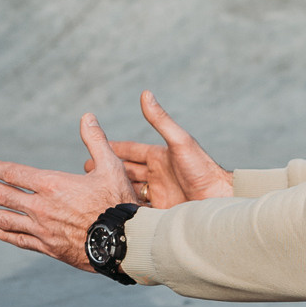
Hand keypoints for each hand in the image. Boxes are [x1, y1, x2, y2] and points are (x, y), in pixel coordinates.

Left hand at [0, 117, 137, 269]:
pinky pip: (19, 240)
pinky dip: (3, 234)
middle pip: (3, 195)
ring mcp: (42, 229)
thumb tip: (87, 116)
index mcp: (52, 185)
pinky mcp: (48, 247)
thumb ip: (95, 140)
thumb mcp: (111, 166)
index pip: (14, 174)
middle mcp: (41, 207)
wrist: (124, 242)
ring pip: (4, 219)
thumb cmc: (118, 202)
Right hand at [85, 91, 233, 207]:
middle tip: (86, 173)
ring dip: (113, 190)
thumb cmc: (203, 169)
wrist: (219, 200)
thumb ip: (160, 120)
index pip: (129, 151)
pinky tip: (111, 212)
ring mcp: (158, 194)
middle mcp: (157, 175)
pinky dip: (125, 209)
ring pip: (129, 191)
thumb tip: (145, 94)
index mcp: (159, 157)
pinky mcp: (160, 212)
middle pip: (125, 171)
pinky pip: (138, 210)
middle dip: (107, 171)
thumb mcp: (180, 142)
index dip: (111, 149)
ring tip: (93, 193)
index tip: (92, 146)